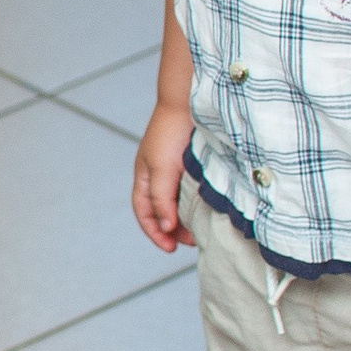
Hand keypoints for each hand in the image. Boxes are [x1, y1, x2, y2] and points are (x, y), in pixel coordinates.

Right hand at [132, 103, 195, 251]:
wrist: (190, 101)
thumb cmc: (171, 132)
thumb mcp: (162, 169)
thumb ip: (161, 199)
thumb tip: (165, 227)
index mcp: (144, 176)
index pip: (144, 213)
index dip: (155, 233)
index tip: (171, 249)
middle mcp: (157, 174)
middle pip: (160, 211)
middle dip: (172, 229)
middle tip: (192, 241)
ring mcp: (173, 168)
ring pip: (175, 202)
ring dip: (184, 217)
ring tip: (200, 228)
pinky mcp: (190, 163)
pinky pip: (189, 189)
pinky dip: (194, 203)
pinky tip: (206, 207)